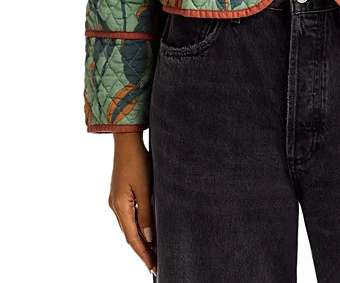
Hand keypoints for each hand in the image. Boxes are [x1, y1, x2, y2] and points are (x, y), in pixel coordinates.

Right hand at [108, 132, 155, 275]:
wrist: (127, 141)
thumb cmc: (137, 161)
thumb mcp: (145, 188)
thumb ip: (147, 214)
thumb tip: (149, 237)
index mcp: (120, 207)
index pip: (133, 238)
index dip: (144, 253)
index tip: (153, 266)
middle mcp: (115, 206)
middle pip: (129, 235)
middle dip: (142, 250)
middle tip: (155, 264)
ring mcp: (116, 200)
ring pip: (129, 226)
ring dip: (140, 240)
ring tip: (153, 252)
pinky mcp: (120, 194)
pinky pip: (129, 216)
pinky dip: (137, 227)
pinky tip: (146, 231)